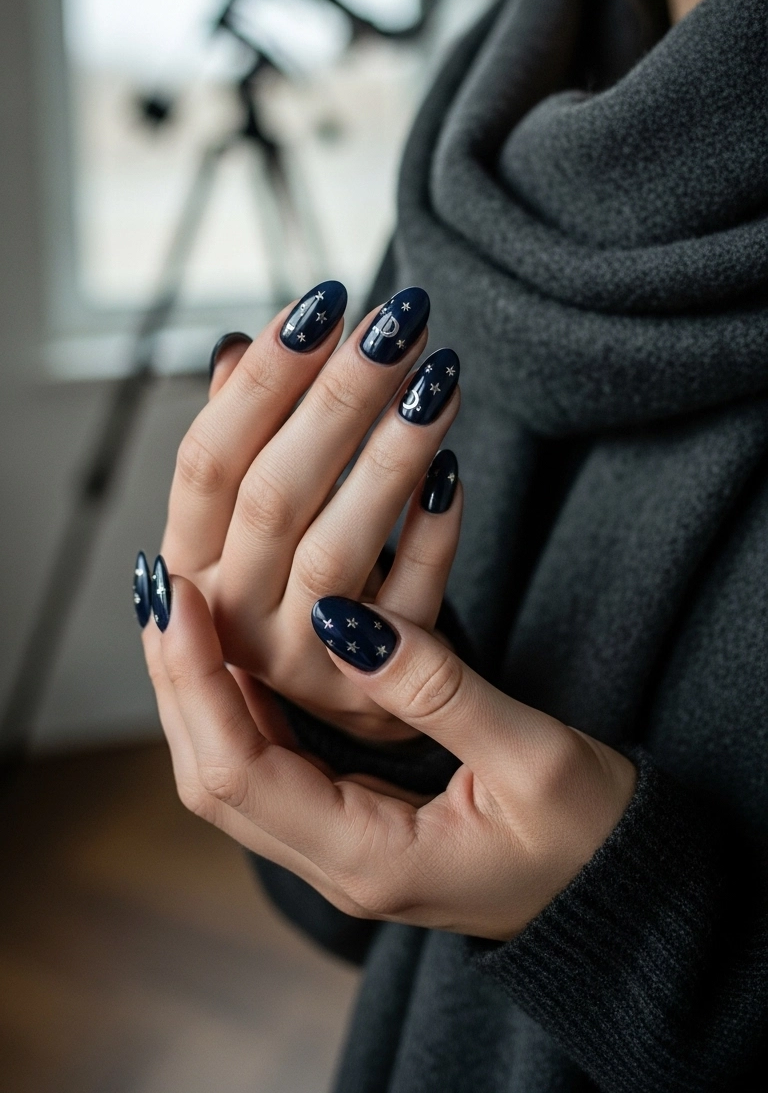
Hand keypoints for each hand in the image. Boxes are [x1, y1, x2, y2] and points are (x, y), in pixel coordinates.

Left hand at [142, 578, 636, 939]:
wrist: (623, 897)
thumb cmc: (594, 838)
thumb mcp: (534, 758)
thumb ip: (438, 691)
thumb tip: (341, 621)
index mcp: (370, 859)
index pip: (239, 771)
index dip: (198, 679)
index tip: (182, 596)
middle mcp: (337, 863)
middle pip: (212, 775)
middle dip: (179, 677)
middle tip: (163, 585)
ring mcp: (341, 847)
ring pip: (232, 769)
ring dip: (200, 687)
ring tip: (186, 602)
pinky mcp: (354, 821)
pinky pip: (268, 760)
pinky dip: (239, 701)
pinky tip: (238, 644)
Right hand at [155, 283, 461, 740]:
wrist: (349, 701)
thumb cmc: (299, 577)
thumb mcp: (253, 518)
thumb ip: (245, 438)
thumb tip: (239, 350)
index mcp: (189, 563)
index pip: (207, 461)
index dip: (264, 380)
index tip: (324, 303)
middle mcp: (231, 617)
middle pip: (274, 494)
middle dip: (339, 397)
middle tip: (398, 321)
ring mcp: (302, 662)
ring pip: (338, 546)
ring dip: (392, 453)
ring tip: (440, 375)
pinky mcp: (375, 696)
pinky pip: (410, 602)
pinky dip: (432, 533)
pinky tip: (455, 470)